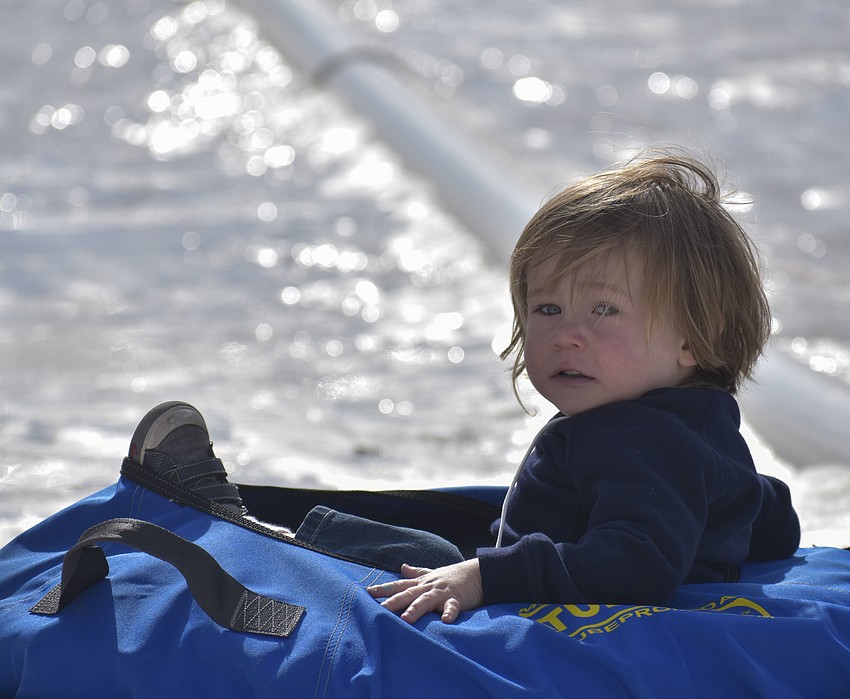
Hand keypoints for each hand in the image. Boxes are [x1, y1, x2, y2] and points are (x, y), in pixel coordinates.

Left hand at [367, 559, 482, 624]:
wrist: (476, 573)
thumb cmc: (451, 577)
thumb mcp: (432, 574)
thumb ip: (416, 573)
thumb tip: (402, 567)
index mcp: (422, 583)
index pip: (400, 586)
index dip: (384, 589)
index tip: (367, 592)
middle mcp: (428, 587)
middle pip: (408, 594)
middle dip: (394, 602)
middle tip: (380, 609)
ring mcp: (442, 593)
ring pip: (426, 600)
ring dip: (416, 609)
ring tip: (406, 618)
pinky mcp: (457, 599)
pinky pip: (452, 607)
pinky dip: (449, 613)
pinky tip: (445, 621)